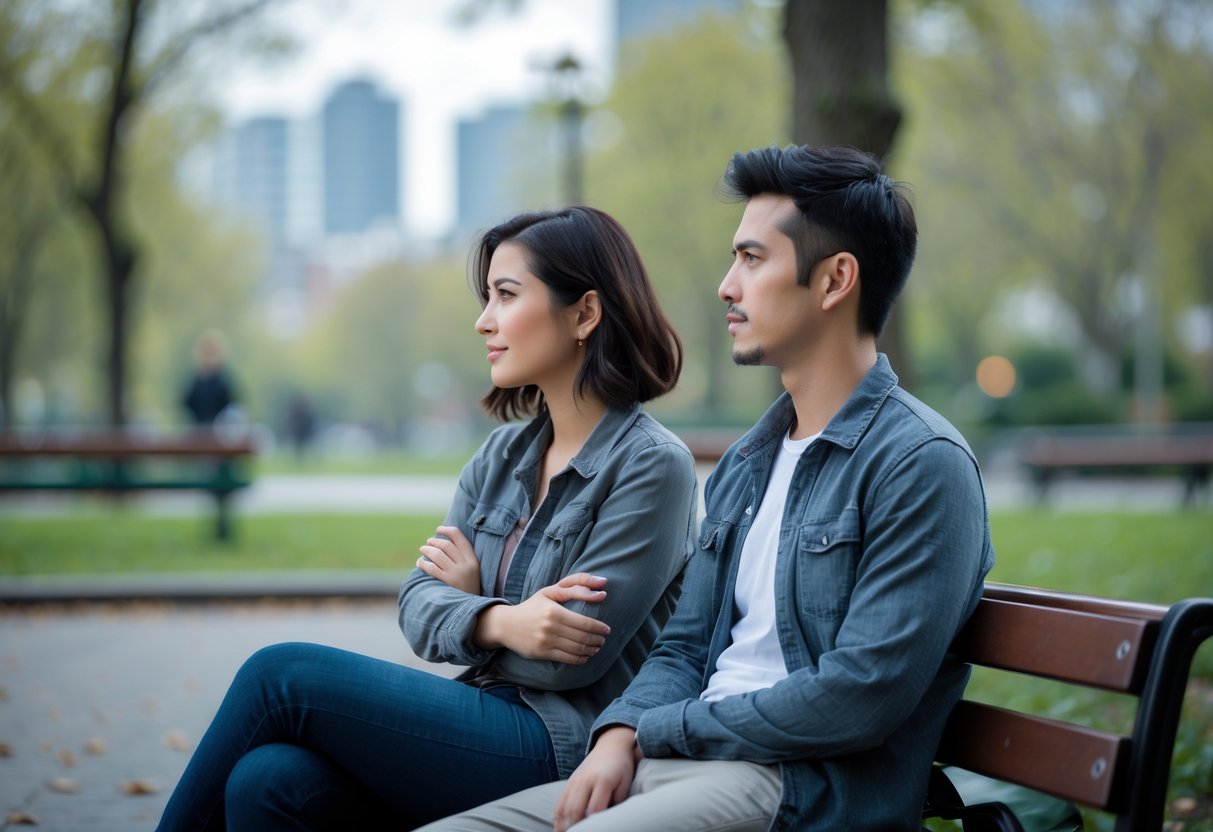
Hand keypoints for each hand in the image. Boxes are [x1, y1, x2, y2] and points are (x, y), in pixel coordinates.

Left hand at [417, 525, 480, 593]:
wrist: (472, 607)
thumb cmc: (467, 587)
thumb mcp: (471, 570)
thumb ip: (461, 557)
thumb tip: (442, 542)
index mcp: (473, 559)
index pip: (459, 537)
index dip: (447, 530)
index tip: (438, 529)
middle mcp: (466, 564)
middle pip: (446, 545)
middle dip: (434, 541)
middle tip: (428, 542)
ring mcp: (457, 574)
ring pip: (438, 554)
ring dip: (427, 550)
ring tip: (422, 550)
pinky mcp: (448, 582)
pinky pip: (432, 568)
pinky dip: (423, 563)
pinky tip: (420, 562)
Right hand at [474, 573, 609, 663]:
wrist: (506, 624)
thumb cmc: (532, 606)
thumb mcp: (551, 592)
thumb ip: (576, 587)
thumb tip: (602, 592)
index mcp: (554, 611)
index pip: (584, 623)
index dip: (599, 628)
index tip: (606, 629)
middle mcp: (551, 627)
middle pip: (582, 638)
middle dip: (597, 640)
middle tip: (603, 640)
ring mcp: (546, 642)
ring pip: (576, 649)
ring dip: (591, 650)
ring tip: (596, 648)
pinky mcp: (542, 653)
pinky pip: (566, 659)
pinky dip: (580, 659)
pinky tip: (585, 656)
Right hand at [554, 726, 638, 831]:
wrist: (610, 746)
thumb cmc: (621, 768)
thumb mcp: (625, 784)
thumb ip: (616, 802)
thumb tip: (605, 819)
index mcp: (602, 780)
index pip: (595, 808)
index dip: (593, 823)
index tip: (595, 829)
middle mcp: (585, 780)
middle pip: (575, 810)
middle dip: (575, 827)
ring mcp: (575, 781)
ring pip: (564, 808)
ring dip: (564, 825)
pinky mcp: (569, 782)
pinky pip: (559, 803)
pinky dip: (558, 817)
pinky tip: (560, 828)